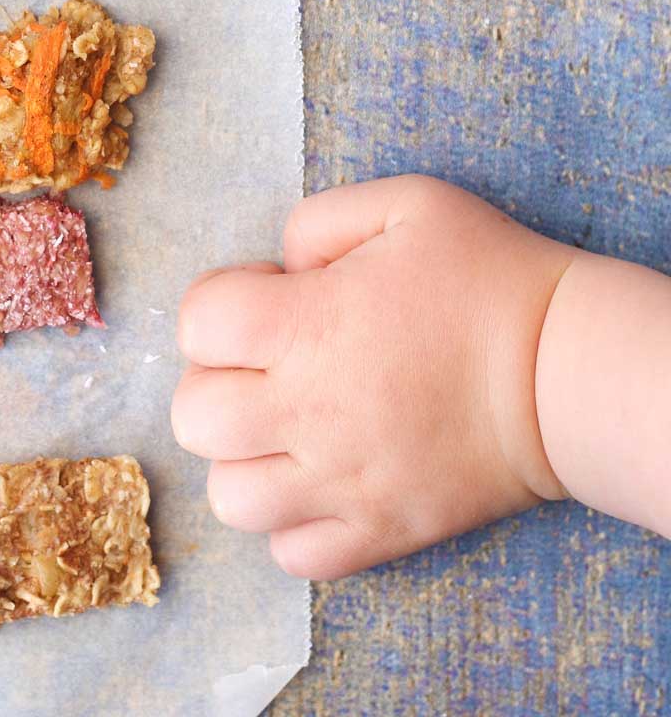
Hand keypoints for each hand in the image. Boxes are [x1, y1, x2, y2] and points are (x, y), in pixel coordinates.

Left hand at [172, 175, 572, 578]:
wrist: (563, 371)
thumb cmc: (485, 278)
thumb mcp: (405, 203)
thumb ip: (318, 223)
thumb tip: (280, 268)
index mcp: (305, 325)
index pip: (197, 322)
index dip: (224, 300)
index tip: (275, 296)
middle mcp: (308, 410)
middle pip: (194, 417)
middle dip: (217, 380)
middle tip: (270, 362)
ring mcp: (340, 481)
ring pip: (230, 497)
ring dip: (245, 458)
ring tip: (288, 426)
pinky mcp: (378, 532)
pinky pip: (292, 554)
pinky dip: (292, 522)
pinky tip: (321, 478)